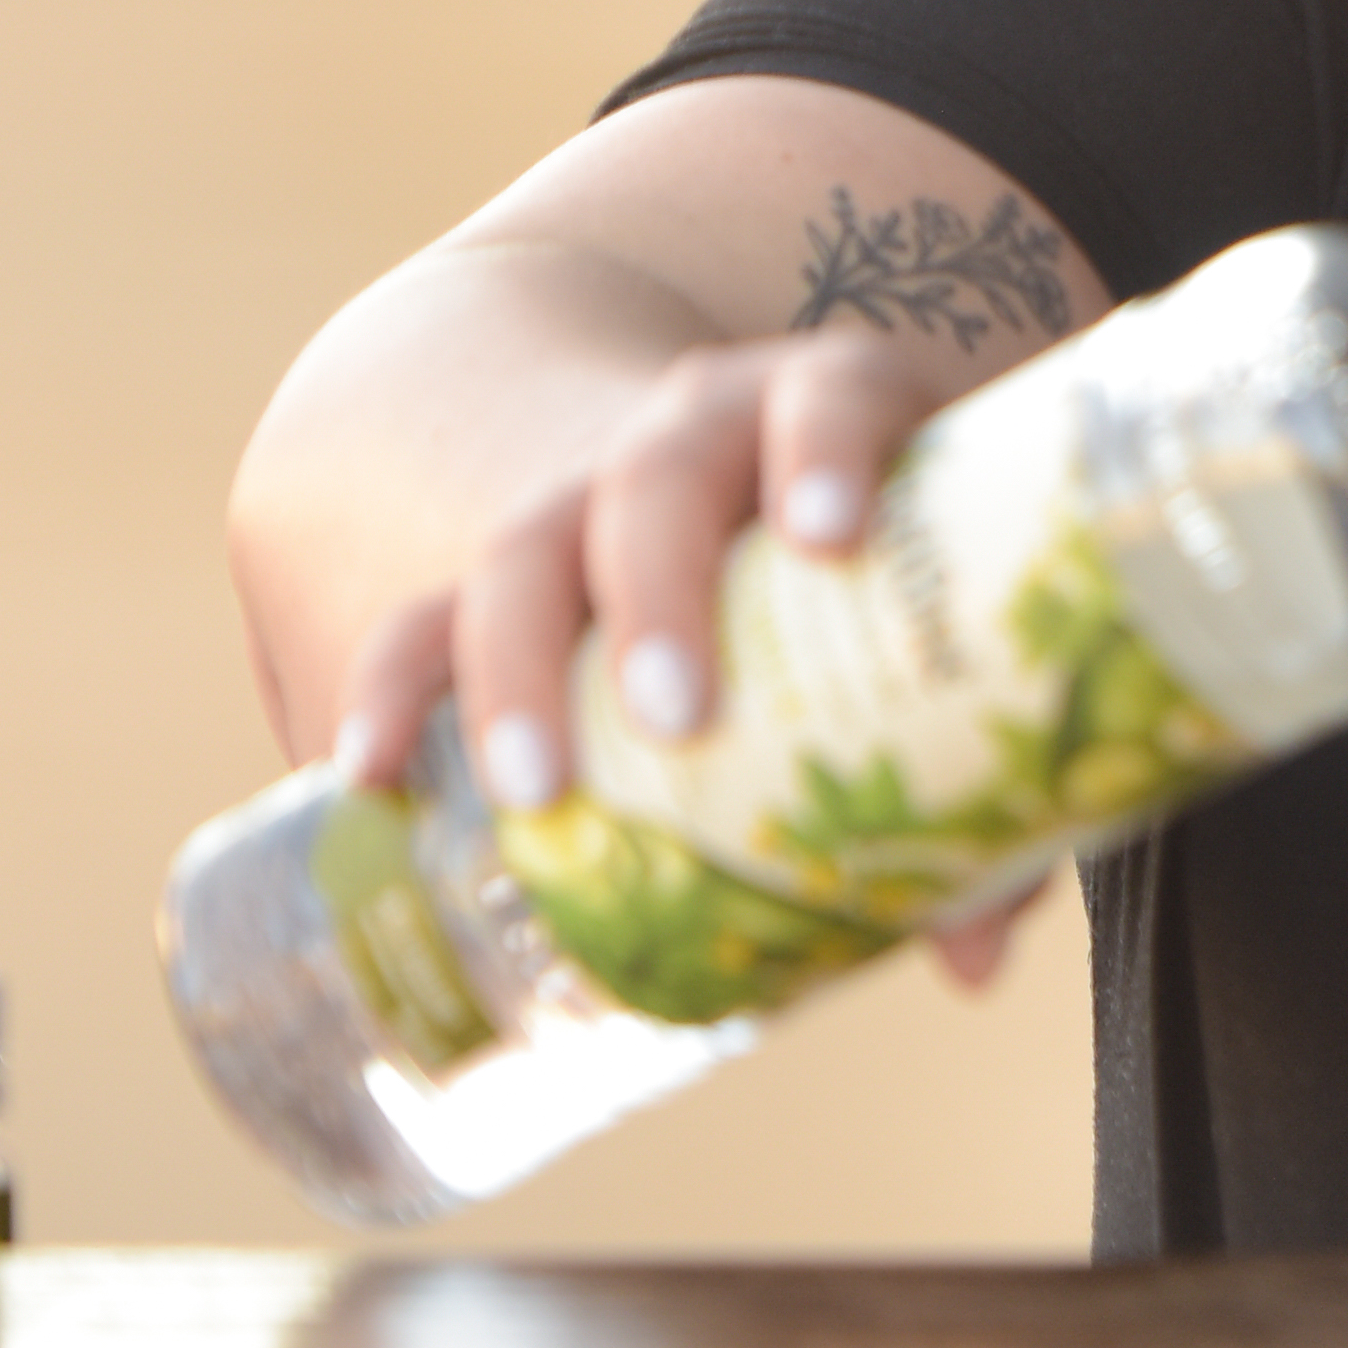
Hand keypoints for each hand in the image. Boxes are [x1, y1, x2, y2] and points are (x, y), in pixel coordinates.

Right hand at [328, 329, 1045, 989]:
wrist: (745, 500)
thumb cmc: (879, 588)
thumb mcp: (931, 640)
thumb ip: (975, 775)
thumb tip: (972, 951)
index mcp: (826, 417)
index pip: (827, 396)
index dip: (824, 449)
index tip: (828, 535)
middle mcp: (695, 437)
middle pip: (653, 482)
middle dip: (656, 594)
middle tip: (677, 715)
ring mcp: (583, 499)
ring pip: (526, 549)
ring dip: (519, 670)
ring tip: (536, 787)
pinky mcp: (503, 579)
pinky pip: (425, 615)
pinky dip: (390, 689)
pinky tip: (371, 775)